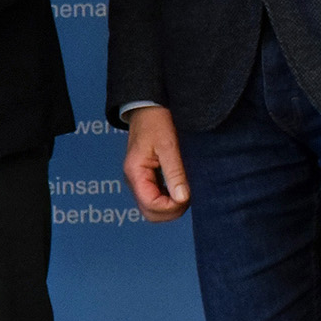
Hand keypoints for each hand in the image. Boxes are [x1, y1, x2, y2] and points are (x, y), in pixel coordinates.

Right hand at [123, 106, 191, 220]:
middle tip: (187, 196)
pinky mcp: (146, 178)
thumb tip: (182, 198)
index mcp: (135, 172)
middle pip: (150, 213)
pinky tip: (179, 187)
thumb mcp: (168, 146)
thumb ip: (175, 173)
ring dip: (171, 206)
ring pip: (153, 209)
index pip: (151, 205)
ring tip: (185, 190)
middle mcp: (133, 180)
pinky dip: (169, 199)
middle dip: (171, 210)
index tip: (186, 195)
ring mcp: (139, 180)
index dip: (171, 206)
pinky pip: (155, 198)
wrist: (148, 107)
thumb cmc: (156, 122)